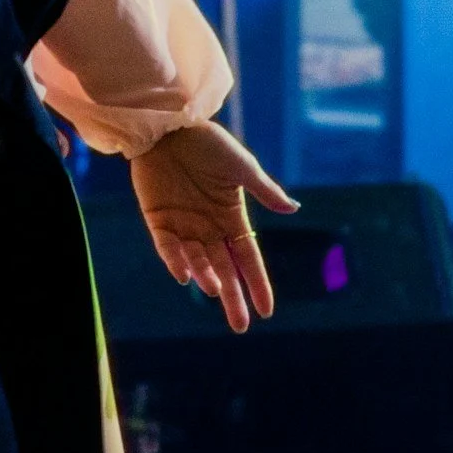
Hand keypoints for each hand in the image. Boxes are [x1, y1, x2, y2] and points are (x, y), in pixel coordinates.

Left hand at [128, 121, 301, 332]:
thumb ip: (265, 191)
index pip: (248, 258)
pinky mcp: (158, 220)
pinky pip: (167, 248)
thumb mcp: (243, 168)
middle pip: (224, 269)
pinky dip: (175, 262)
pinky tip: (184, 276)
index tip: (267, 310)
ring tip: (216, 290)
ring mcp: (183, 226)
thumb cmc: (210, 144)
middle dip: (233, 298)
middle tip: (240, 326)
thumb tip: (294, 210)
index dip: (257, 283)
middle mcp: (209, 227)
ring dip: (206, 277)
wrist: (170, 126)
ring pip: (197, 262)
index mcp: (232, 217)